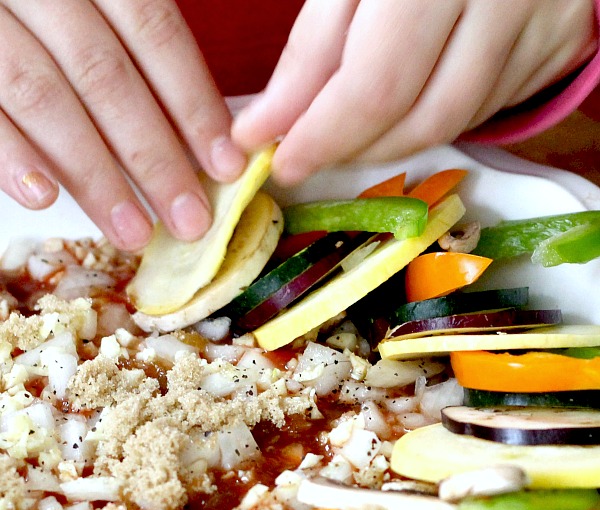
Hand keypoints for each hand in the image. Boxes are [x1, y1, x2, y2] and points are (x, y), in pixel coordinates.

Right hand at [0, 0, 245, 248]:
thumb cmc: (41, 7)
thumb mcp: (88, 4)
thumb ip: (133, 47)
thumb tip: (200, 133)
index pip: (152, 29)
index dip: (192, 102)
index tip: (226, 166)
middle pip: (104, 74)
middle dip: (153, 156)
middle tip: (189, 220)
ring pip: (43, 95)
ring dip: (94, 174)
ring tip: (134, 231)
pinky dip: (11, 154)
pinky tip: (44, 198)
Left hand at [233, 0, 596, 182]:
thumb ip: (315, 44)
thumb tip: (272, 122)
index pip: (373, 83)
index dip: (318, 133)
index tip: (272, 155)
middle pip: (416, 116)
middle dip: (348, 148)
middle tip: (303, 156)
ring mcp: (538, 22)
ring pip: (452, 122)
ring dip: (386, 145)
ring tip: (344, 137)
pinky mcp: (558, 42)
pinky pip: (486, 108)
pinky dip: (431, 121)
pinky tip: (398, 111)